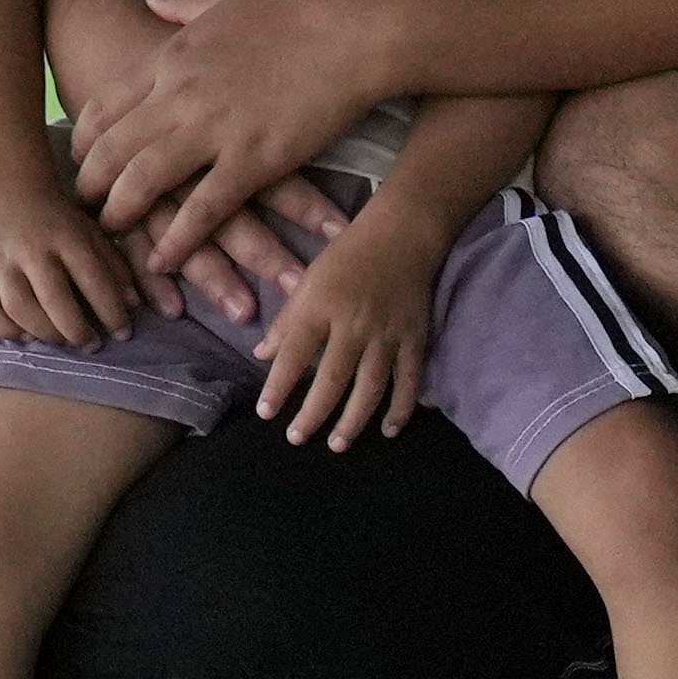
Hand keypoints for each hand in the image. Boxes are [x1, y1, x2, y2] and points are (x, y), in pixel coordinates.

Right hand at [0, 173, 146, 352]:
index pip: (92, 278)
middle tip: (92, 344)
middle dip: (77, 330)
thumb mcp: (92, 233)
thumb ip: (115, 267)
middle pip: (54, 299)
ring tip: (63, 341)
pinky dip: (7, 331)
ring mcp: (0, 263)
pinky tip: (28, 336)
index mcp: (65, 235)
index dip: (110, 311)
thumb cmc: (60, 222)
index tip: (123, 333)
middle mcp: (30, 249)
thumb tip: (133, 307)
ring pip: (19, 309)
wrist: (9, 195)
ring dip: (45, 333)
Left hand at [78, 0, 408, 282]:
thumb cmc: (297, 6)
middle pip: (113, 148)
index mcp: (171, 56)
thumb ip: (181, 2)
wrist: (352, 26)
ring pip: (144, 181)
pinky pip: (203, 211)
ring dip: (121, 212)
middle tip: (82, 207)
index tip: (78, 159)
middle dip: (89, 183)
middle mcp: (181, 96)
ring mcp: (215, 130)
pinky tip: (163, 261)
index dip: (85, 139)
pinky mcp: (253, 161)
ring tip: (112, 234)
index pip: (106, 105)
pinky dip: (177, 240)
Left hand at [256, 225, 439, 448]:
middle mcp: (353, 325)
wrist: (403, 233)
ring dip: (353, 421)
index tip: (265, 413)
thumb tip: (263, 355)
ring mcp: (387, 334)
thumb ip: (287, 320)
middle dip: (312, 415)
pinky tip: (388, 430)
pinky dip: (401, 408)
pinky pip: (408, 380)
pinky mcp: (415, 338)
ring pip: (369, 387)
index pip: (293, 355)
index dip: (277, 386)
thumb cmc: (348, 255)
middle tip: (297, 438)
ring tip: (337, 445)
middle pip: (330, 380)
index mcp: (321, 307)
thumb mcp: (308, 279)